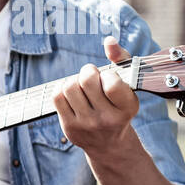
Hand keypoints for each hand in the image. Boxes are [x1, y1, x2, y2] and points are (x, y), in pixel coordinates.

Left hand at [51, 37, 138, 156]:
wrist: (109, 143)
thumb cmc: (119, 107)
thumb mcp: (128, 87)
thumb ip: (121, 60)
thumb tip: (108, 40)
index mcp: (127, 108)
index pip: (112, 83)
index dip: (106, 74)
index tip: (108, 78)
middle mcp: (107, 119)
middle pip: (86, 81)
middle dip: (88, 72)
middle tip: (91, 76)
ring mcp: (86, 124)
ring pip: (69, 87)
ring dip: (74, 80)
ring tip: (82, 85)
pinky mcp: (69, 126)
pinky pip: (57, 97)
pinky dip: (62, 88)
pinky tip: (71, 92)